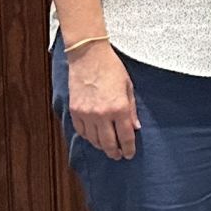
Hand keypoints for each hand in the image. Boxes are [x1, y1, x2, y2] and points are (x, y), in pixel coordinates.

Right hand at [67, 39, 139, 157]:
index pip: (125, 137)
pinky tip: (94, 137)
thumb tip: (135, 127)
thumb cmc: (111, 67)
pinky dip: (89, 137)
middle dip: (115, 153)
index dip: (129, 149)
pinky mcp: (75, 111)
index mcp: (119, 108)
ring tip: (107, 148)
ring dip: (102, 146)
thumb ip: (132, 109)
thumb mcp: (128, 87)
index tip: (129, 154)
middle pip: (109, 144)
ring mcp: (86, 114)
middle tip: (119, 156)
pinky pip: (82, 131)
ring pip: (94, 140)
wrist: (88, 55)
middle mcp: (102, 114)